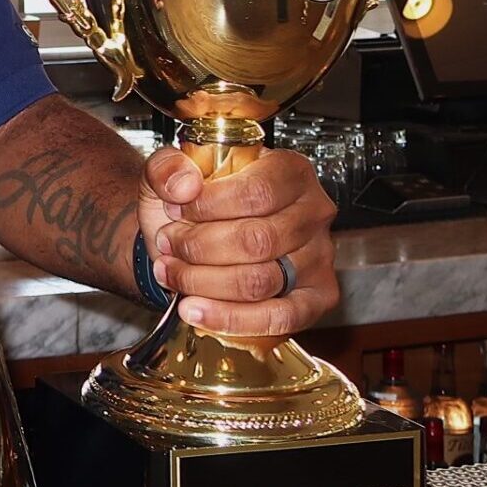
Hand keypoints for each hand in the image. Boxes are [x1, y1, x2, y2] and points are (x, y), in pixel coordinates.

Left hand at [138, 146, 339, 335]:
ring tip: (173, 273)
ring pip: (260, 281)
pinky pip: (279, 317)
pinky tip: (194, 310)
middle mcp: (313, 213)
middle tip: (168, 245)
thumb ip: (167, 168)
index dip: (208, 206)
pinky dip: (230, 318)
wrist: (194, 239)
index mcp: (289, 171)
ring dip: (204, 282)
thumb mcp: (170, 174)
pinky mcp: (316, 298)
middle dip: (199, 248)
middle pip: (257, 241)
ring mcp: (319, 258)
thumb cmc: (192, 205)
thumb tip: (185, 185)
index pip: (256, 192)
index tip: (175, 210)